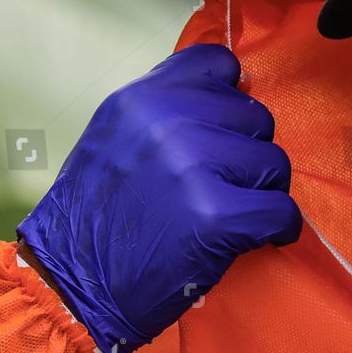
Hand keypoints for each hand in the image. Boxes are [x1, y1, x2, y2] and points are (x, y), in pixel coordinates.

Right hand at [18, 44, 301, 352]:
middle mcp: (167, 122)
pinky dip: (277, 229)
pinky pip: (282, 211)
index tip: (221, 132)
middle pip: (257, 118)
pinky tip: (256, 239)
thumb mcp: (115, 137)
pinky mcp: (216, 216)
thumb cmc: (98, 217)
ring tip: (226, 214)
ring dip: (260, 193)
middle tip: (220, 187)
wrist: (70, 288)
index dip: (229, 100)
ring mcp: (192, 167)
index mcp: (141, 98)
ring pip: (274, 164)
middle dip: (246, 155)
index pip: (220, 64)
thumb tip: (234, 85)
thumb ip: (167, 106)